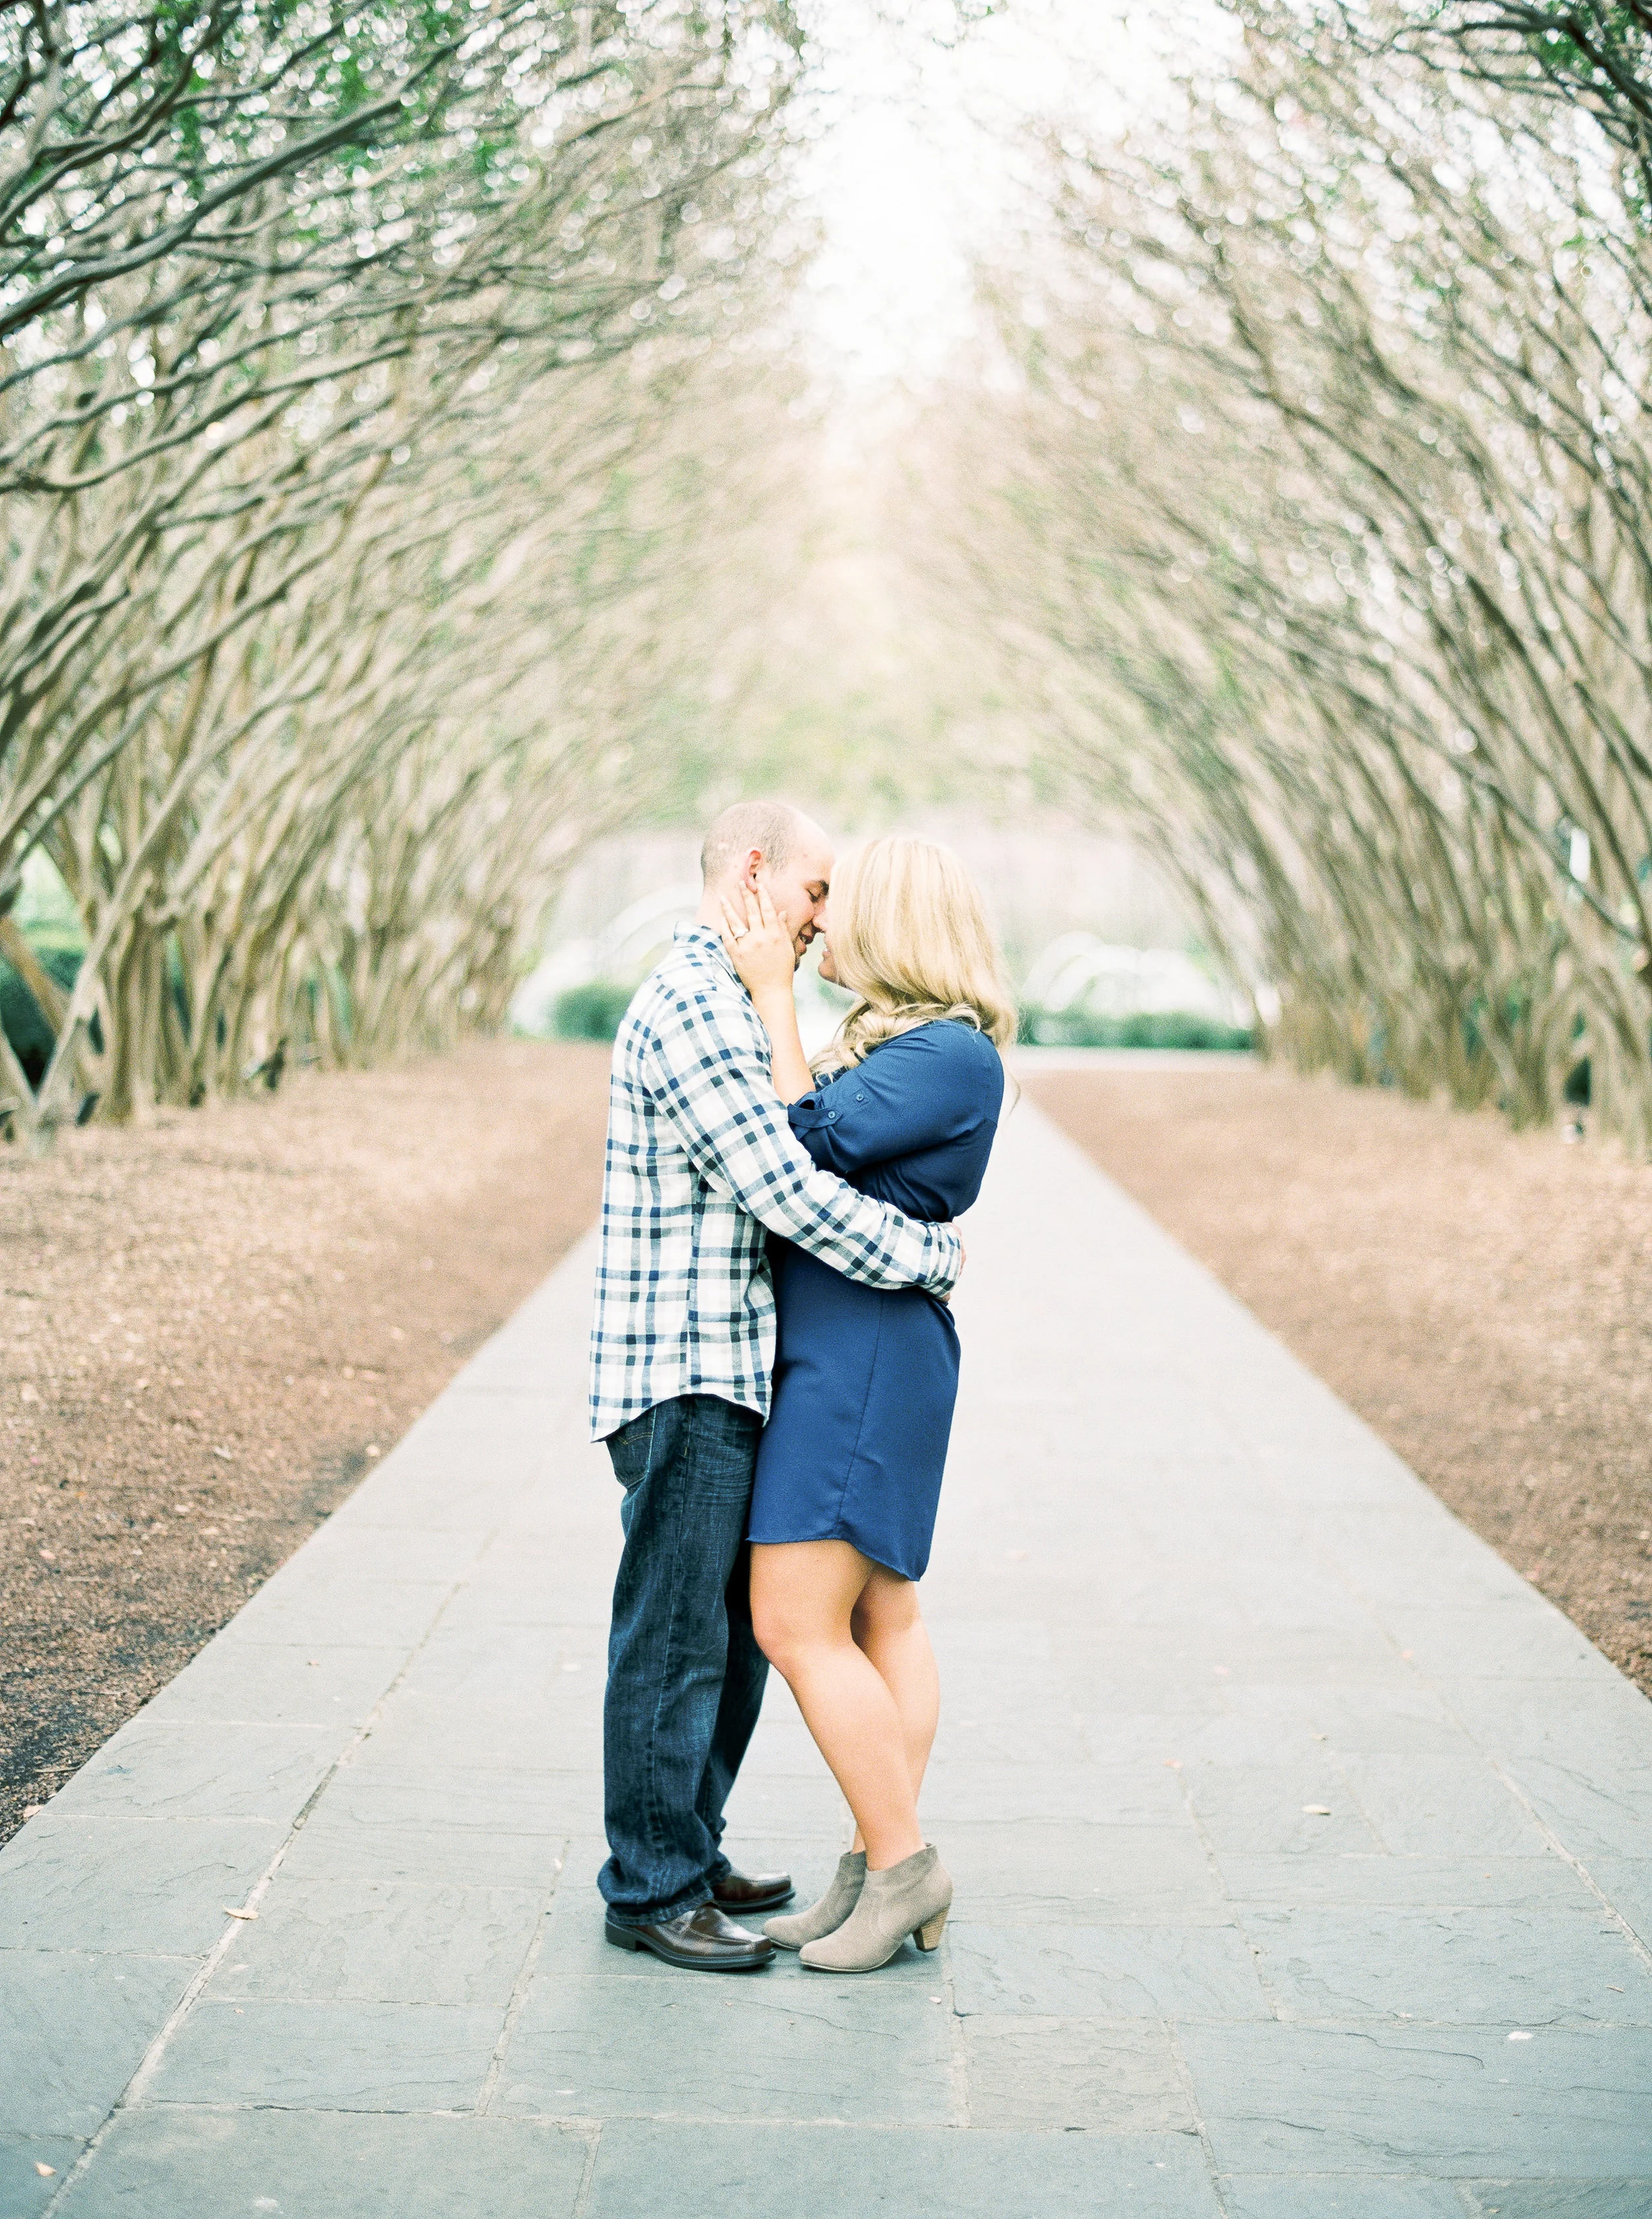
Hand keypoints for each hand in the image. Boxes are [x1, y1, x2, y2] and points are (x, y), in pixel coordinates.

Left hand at [720, 879, 797, 1001]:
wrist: (771, 990)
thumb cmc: (782, 970)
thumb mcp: (787, 948)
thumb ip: (782, 929)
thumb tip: (781, 912)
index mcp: (774, 935)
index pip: (767, 909)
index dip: (762, 895)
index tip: (758, 884)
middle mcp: (760, 938)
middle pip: (751, 911)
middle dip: (746, 895)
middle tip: (741, 883)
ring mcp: (747, 947)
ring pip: (736, 922)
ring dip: (728, 908)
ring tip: (723, 897)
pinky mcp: (736, 955)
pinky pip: (728, 938)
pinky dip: (724, 927)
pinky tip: (721, 919)